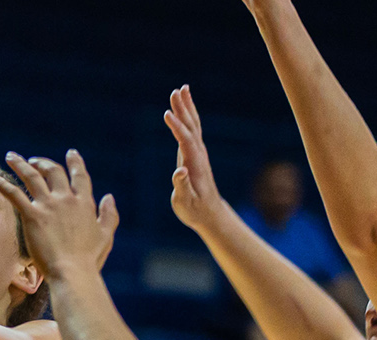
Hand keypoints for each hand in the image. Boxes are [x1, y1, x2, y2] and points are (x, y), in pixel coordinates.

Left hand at [0, 151, 119, 279]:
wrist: (73, 273)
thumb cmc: (89, 260)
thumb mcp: (105, 236)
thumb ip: (109, 215)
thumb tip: (109, 197)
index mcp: (84, 204)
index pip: (80, 177)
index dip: (75, 163)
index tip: (71, 153)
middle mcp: (66, 199)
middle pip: (54, 172)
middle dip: (43, 163)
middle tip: (34, 161)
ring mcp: (49, 206)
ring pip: (33, 177)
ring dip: (21, 164)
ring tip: (12, 156)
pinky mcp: (32, 216)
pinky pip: (15, 195)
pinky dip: (3, 185)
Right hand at [164, 85, 231, 232]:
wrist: (210, 213)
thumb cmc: (195, 210)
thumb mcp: (185, 203)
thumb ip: (182, 186)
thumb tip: (179, 171)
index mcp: (195, 165)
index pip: (185, 141)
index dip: (177, 128)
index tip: (167, 114)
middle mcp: (199, 155)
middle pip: (191, 127)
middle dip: (183, 109)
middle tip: (176, 91)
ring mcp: (198, 153)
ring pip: (193, 125)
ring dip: (187, 107)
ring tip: (181, 89)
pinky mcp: (195, 153)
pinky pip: (192, 130)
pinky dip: (188, 116)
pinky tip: (184, 107)